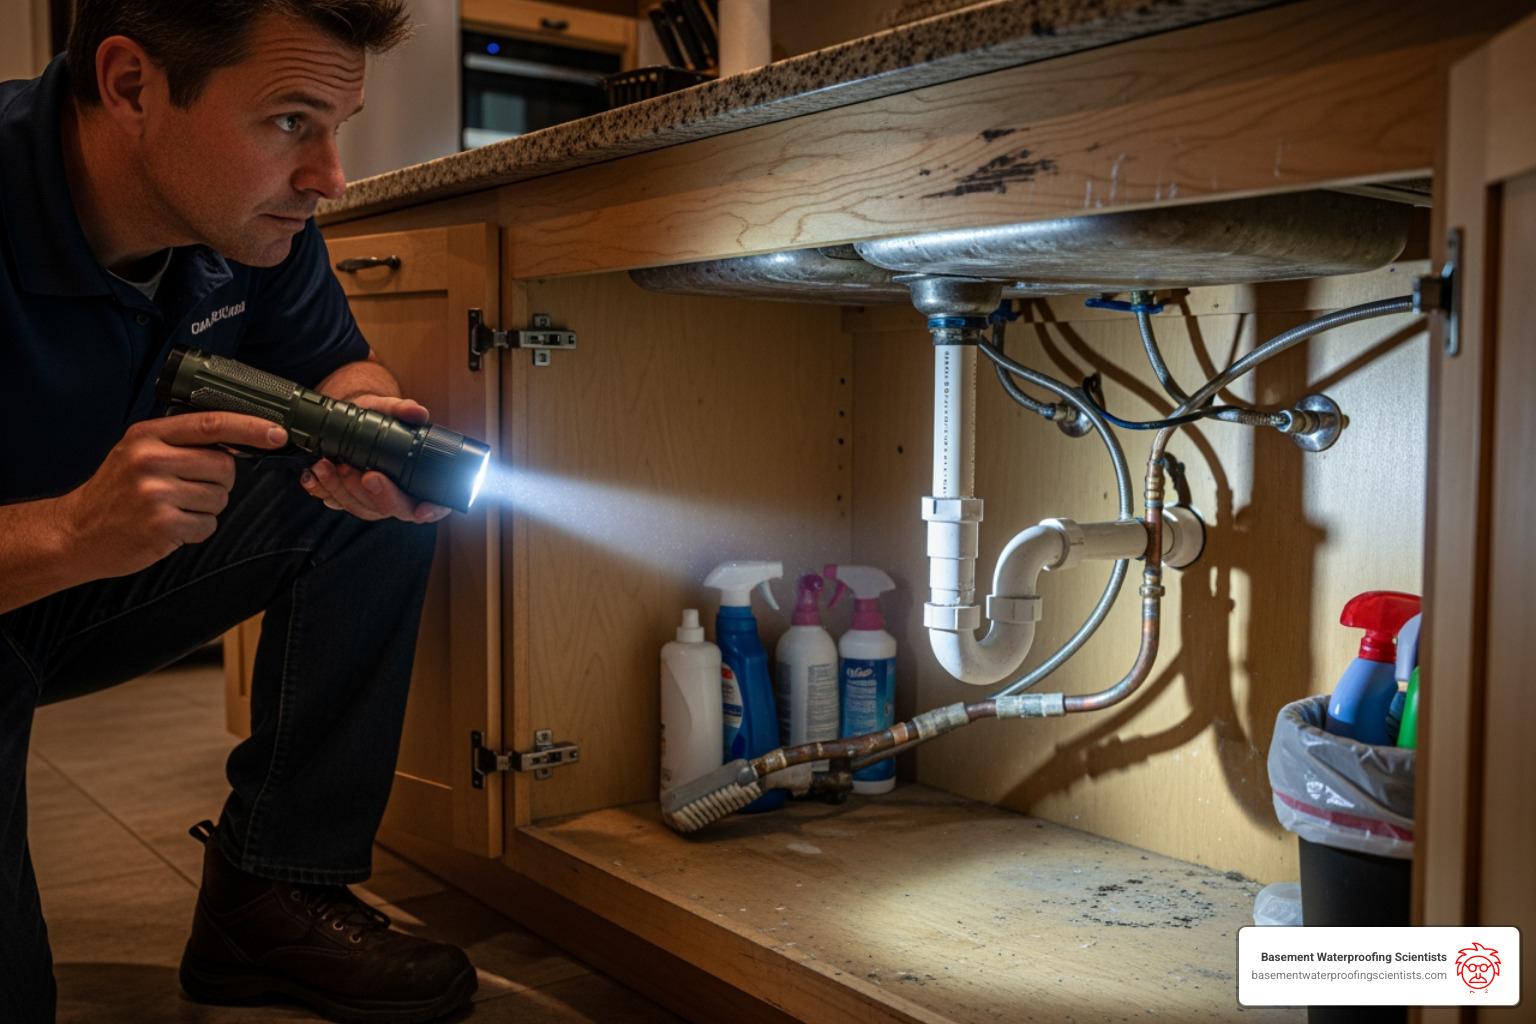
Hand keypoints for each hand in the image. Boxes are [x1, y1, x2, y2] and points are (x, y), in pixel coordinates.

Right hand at [54, 412, 289, 578]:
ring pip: (219, 498)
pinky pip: (207, 525)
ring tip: (173, 509)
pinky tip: (169, 527)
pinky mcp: (160, 524)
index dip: (250, 428)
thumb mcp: (138, 453)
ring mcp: (154, 492)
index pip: (211, 424)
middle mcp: (150, 459)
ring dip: (206, 508)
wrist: (75, 532)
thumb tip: (238, 439)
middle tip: (188, 490)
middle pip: (224, 466)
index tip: (277, 433)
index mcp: (148, 435)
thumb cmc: (116, 493)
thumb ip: (180, 443)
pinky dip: (196, 529)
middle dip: (218, 482)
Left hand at [298, 394, 451, 523]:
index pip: (434, 503)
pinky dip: (322, 490)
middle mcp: (396, 495)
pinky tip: (312, 476)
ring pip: (361, 507)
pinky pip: (335, 502)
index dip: (432, 510)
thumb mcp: (384, 408)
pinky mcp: (346, 499)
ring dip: (344, 489)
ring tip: (328, 465)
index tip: (422, 508)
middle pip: (394, 509)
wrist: (346, 420)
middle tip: (368, 476)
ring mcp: (370, 500)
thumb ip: (400, 409)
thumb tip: (418, 412)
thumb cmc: (373, 418)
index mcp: (417, 479)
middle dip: (379, 495)